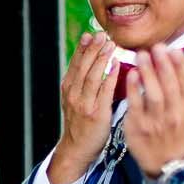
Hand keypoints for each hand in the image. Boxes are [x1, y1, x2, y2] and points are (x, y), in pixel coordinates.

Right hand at [50, 31, 119, 183]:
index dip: (82, 48)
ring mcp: (84, 104)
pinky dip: (110, 77)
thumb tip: (92, 63)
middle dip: (92, 49)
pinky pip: (104, 91)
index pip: (75, 64)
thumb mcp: (75, 101)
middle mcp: (73, 94)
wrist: (76, 149)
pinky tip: (116, 65)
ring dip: (101, 59)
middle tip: (101, 35)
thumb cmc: (80, 125)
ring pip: (92, 76)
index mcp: (68, 89)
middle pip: (83, 66)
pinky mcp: (96, 113)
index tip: (89, 34)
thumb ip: (81, 83)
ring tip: (109, 45)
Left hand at [123, 42, 183, 177]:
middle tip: (156, 47)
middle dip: (163, 65)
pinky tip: (131, 74)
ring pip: (153, 95)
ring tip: (140, 55)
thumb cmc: (181, 128)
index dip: (181, 66)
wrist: (167, 162)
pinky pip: (136, 105)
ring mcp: (157, 122)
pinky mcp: (139, 127)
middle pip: (170, 87)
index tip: (174, 50)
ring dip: (147, 73)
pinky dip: (133, 89)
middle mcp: (176, 115)